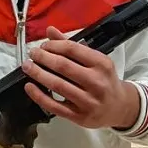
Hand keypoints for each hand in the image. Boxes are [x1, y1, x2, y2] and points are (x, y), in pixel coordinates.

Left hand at [21, 26, 139, 129]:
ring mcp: (88, 101)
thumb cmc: (104, 80)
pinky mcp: (79, 116)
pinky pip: (54, 106)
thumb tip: (50, 31)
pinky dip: (39, 95)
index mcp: (101, 64)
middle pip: (63, 66)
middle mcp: (96, 82)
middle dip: (43, 58)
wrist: (119, 107)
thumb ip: (72, 46)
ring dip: (38, 74)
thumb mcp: (95, 60)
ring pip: (57, 85)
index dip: (53, 45)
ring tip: (28, 66)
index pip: (72, 49)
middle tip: (32, 54)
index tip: (43, 45)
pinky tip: (30, 86)